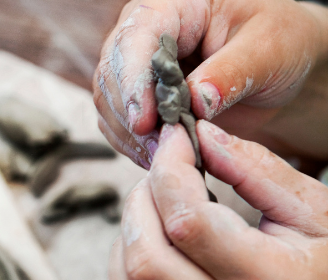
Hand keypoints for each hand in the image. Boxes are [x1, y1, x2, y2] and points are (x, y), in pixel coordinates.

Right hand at [93, 0, 327, 167]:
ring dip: (129, 136)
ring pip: (108, 103)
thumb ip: (231, 73)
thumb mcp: (268, 48)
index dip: (133, 80)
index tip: (145, 121)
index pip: (135, 38)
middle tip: (159, 148)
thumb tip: (197, 101)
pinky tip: (159, 158)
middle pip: (111, 74)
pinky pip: (118, 124)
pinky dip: (133, 146)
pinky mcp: (138, 99)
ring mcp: (135, 68)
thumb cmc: (276, 39)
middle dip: (130, 115)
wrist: (275, 63)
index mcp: (170, 6)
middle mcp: (143, 34)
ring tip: (164, 156)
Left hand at [109, 120, 327, 279]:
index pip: (188, 224)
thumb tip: (200, 135)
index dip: (169, 171)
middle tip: (165, 175)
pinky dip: (123, 272)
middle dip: (140, 203)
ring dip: (127, 238)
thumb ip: (256, 169)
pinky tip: (151, 244)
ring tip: (157, 210)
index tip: (174, 138)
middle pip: (146, 261)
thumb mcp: (315, 210)